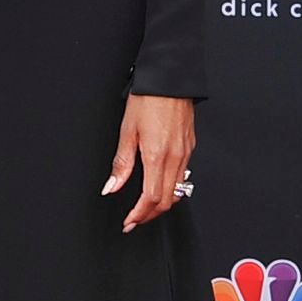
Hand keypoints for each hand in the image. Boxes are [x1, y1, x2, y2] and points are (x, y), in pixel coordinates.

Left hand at [103, 93, 194, 232]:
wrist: (170, 78)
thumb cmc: (149, 98)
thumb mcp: (127, 131)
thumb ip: (122, 164)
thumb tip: (112, 187)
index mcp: (157, 156)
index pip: (151, 198)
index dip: (139, 215)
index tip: (129, 222)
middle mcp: (175, 157)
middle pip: (167, 200)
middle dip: (150, 215)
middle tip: (135, 220)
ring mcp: (185, 153)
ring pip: (177, 190)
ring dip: (161, 204)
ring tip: (145, 207)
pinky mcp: (190, 146)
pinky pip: (183, 175)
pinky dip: (171, 188)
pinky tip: (159, 184)